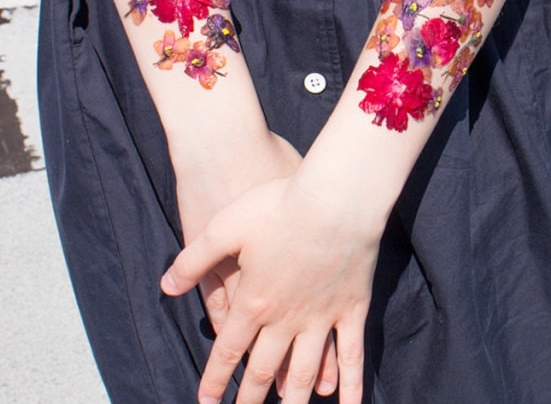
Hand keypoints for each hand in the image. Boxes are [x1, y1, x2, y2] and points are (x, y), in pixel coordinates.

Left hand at [161, 175, 384, 403]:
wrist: (335, 200)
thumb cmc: (280, 207)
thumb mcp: (225, 227)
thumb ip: (193, 260)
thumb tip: (165, 287)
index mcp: (254, 301)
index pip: (229, 349)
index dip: (215, 378)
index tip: (205, 402)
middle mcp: (286, 319)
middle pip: (263, 369)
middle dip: (248, 397)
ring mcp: (321, 317)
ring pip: (303, 372)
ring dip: (291, 401)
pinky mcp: (352, 309)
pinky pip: (350, 355)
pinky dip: (350, 384)